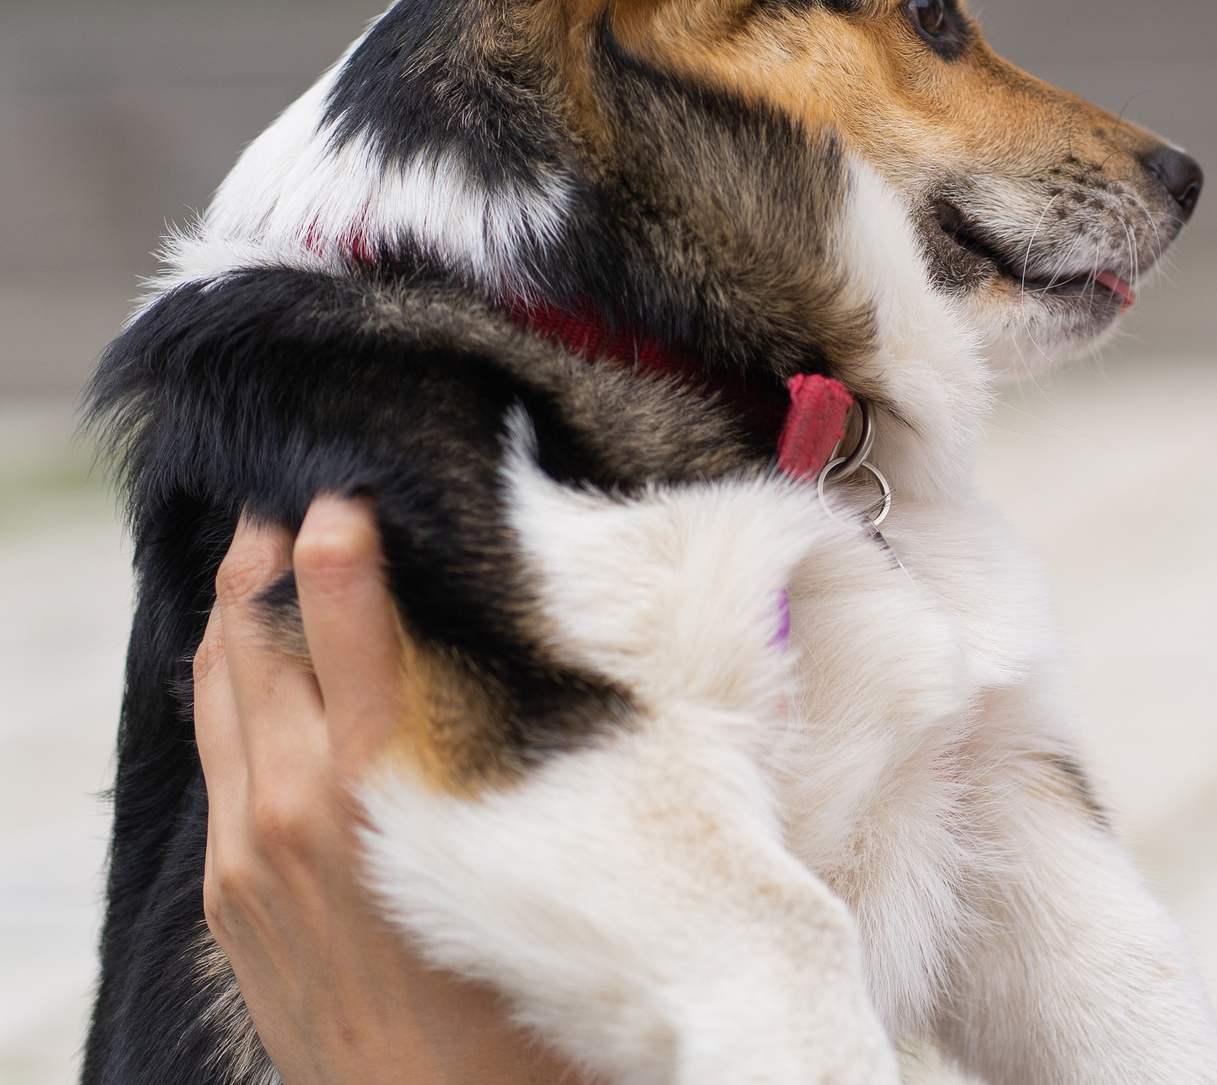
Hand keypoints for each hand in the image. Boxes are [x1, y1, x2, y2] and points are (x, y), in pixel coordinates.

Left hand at [194, 496, 578, 1084]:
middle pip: (257, 638)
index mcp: (384, 789)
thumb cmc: (522, 1009)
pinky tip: (250, 662)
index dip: (341, 541)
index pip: (347, 620)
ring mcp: (249, 851)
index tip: (353, 484)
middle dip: (268, 555)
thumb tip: (723, 662)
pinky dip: (226, 686)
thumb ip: (604, 762)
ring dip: (236, 609)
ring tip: (260, 546)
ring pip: (217, 687)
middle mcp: (298, 806)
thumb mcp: (554, 869)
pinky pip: (214, 755)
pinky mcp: (230, 893)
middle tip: (297, 489)